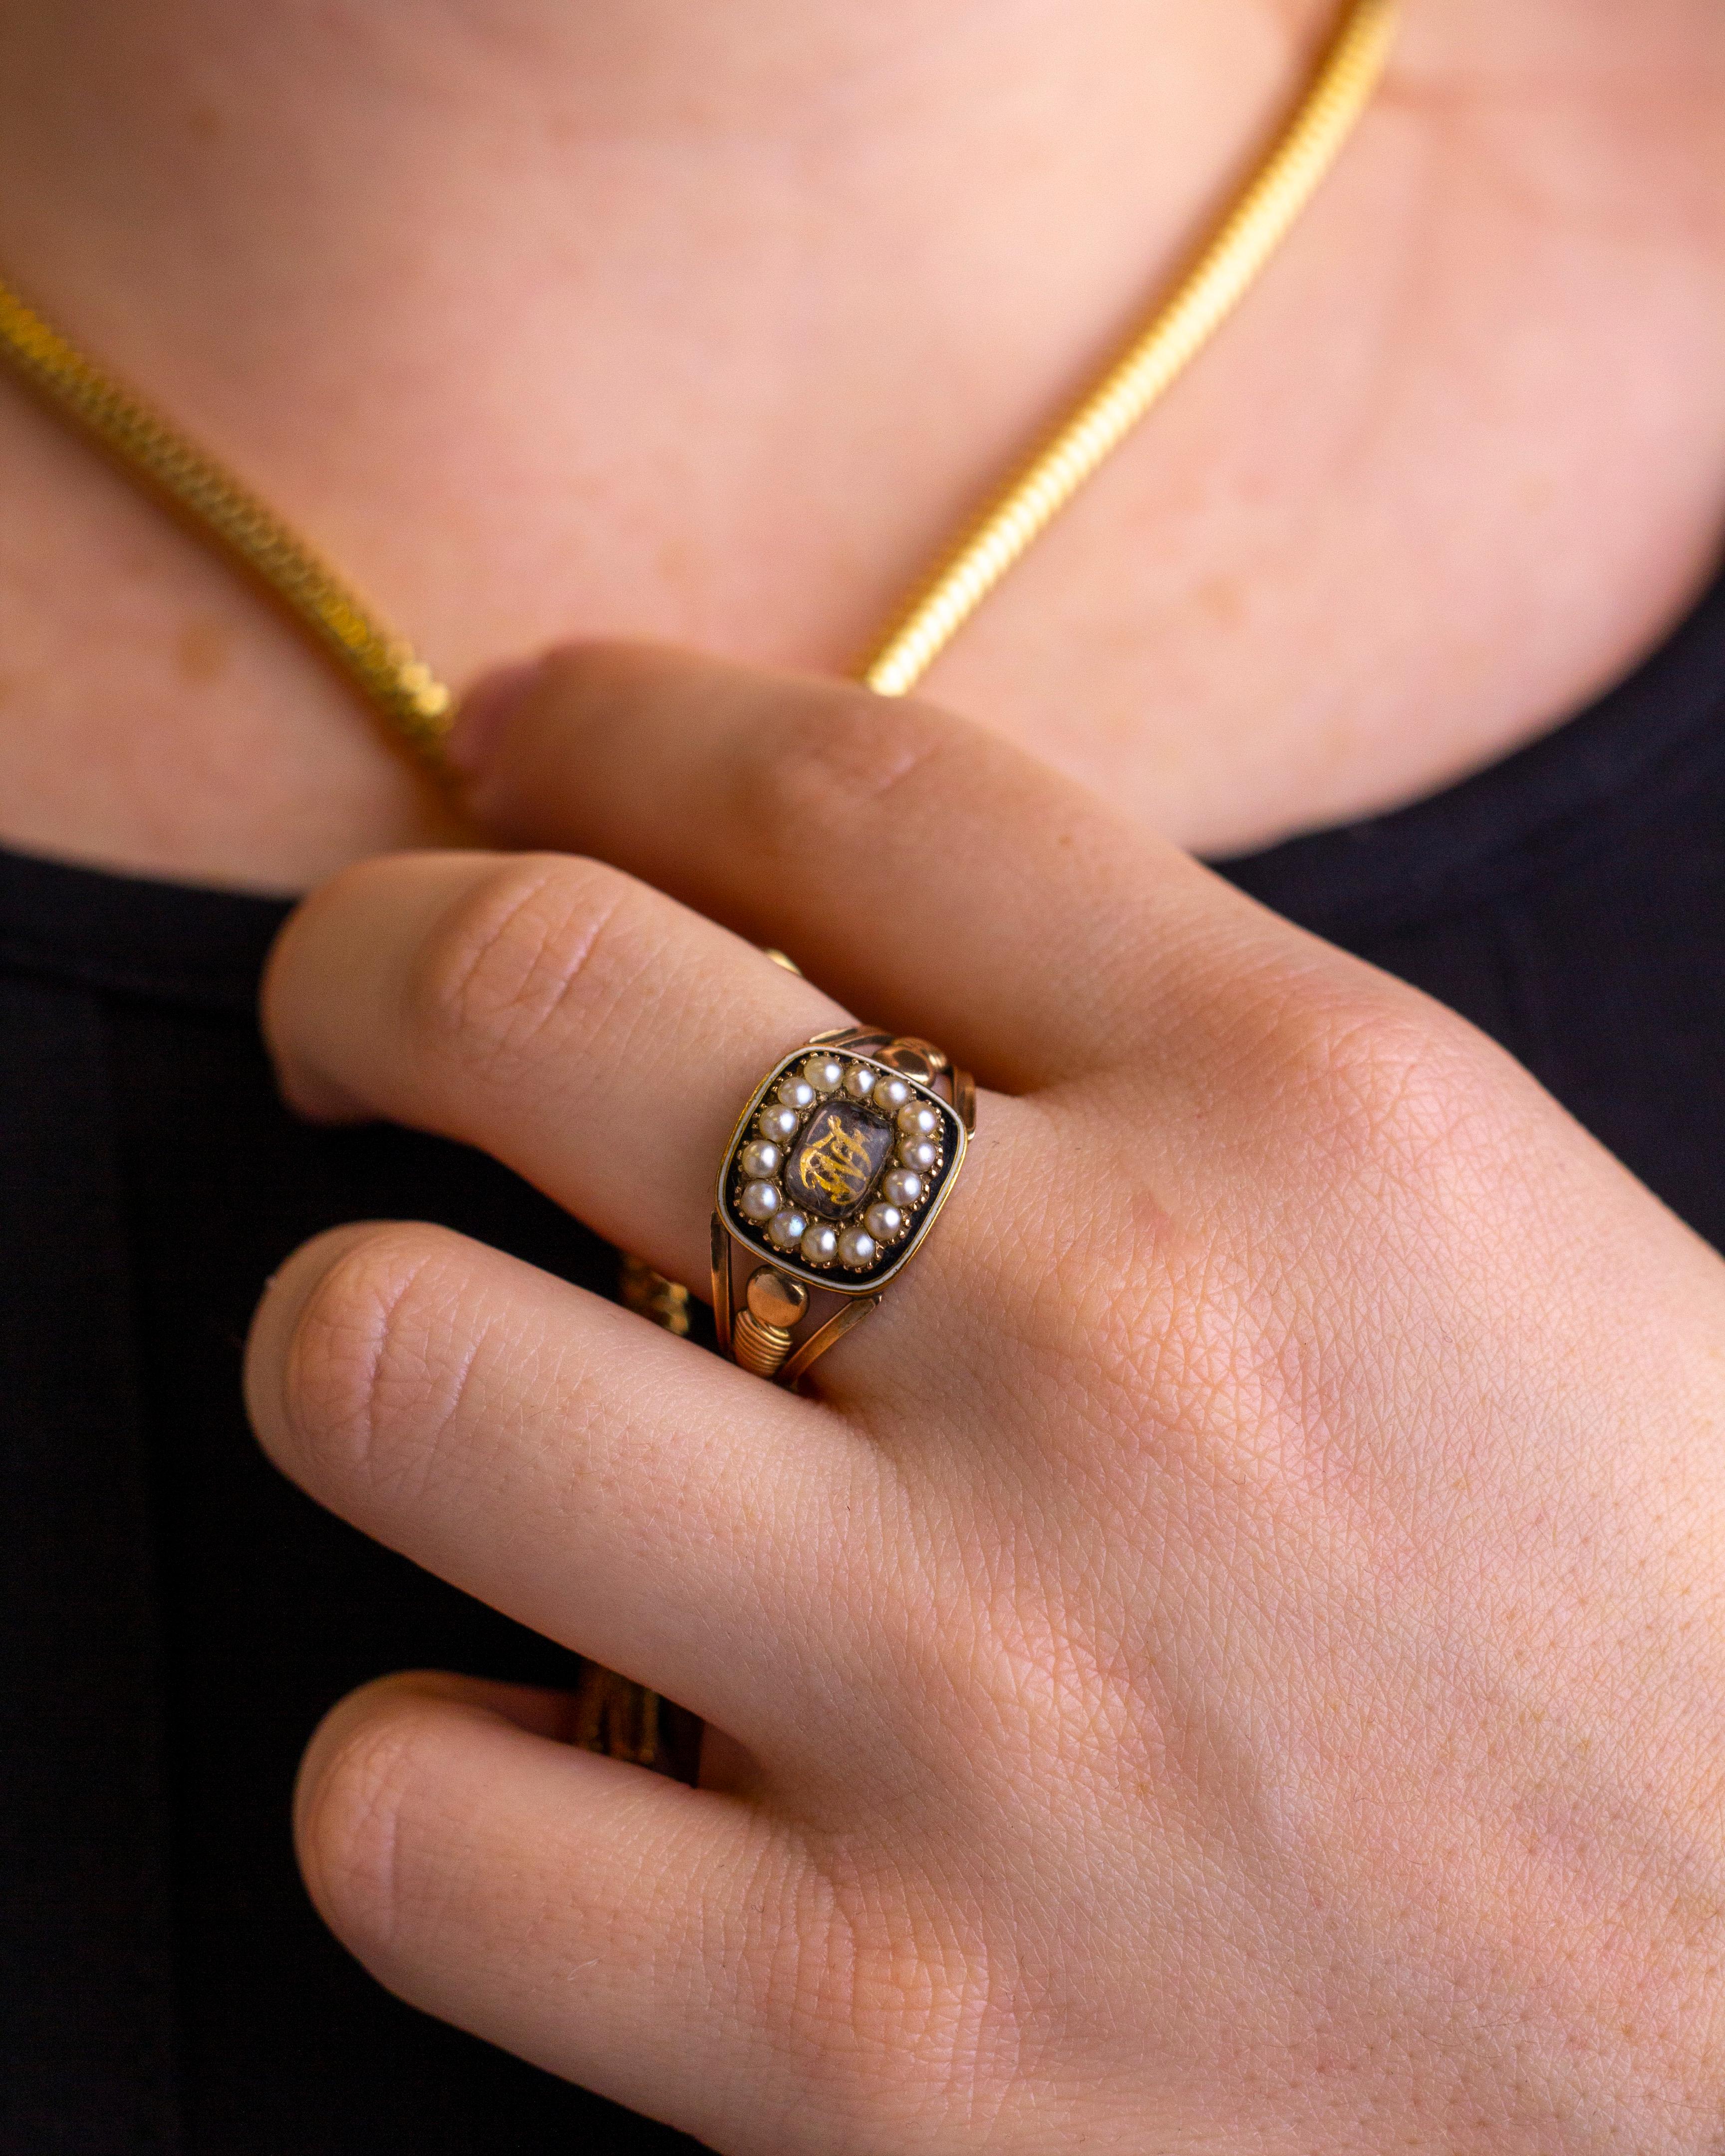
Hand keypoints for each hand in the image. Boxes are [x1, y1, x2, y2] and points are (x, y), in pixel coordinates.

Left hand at [246, 647, 1724, 2150]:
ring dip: (355, 1333)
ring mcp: (971, 1706)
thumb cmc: (1660, 1617)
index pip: (841, 779)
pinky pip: (415, 1825)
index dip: (606, 718)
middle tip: (363, 1011)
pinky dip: (422, 1769)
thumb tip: (796, 968)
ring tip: (426, 1366)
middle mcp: (1122, 1358)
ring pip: (394, 1371)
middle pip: (537, 1000)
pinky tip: (535, 1751)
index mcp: (1315, 1112)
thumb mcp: (1471, 1228)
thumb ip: (1148, 1068)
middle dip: (371, 954)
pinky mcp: (864, 2041)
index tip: (515, 741)